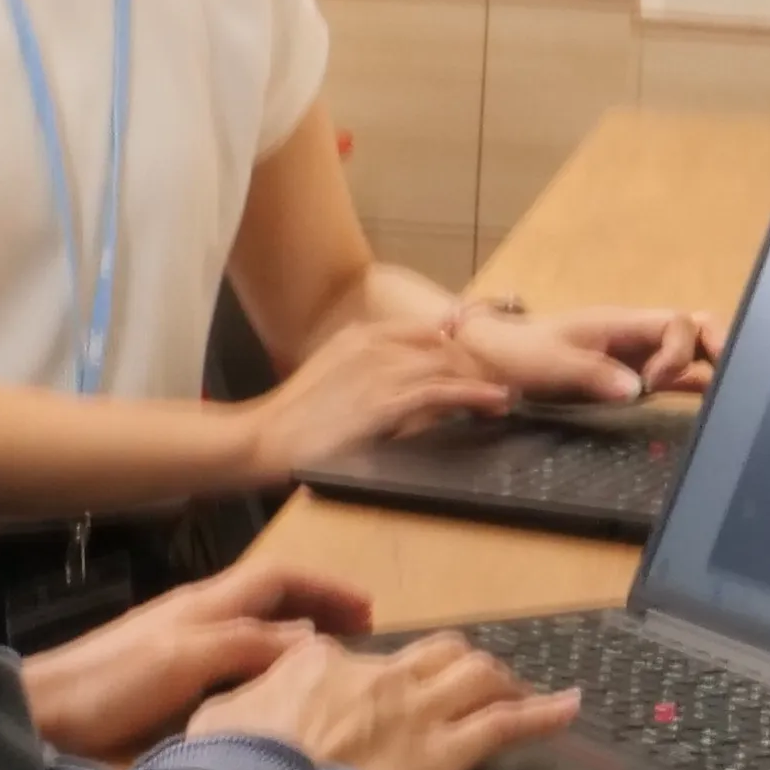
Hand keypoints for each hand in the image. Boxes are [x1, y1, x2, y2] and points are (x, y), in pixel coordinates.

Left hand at [21, 559, 375, 760]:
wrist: (41, 712)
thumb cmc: (108, 684)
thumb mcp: (184, 659)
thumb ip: (245, 643)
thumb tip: (308, 639)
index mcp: (205, 603)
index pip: (279, 577)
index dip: (326, 589)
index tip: (369, 611)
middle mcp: (197, 614)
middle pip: (270, 596)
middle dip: (319, 606)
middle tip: (361, 634)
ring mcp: (180, 641)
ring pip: (254, 624)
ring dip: (296, 634)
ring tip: (328, 661)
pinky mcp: (166, 673)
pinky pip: (234, 654)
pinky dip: (267, 660)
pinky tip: (271, 690)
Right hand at [189, 632, 581, 769]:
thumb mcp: (217, 716)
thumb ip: (246, 700)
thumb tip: (248, 703)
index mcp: (317, 663)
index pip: (353, 659)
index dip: (366, 678)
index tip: (369, 699)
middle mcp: (375, 676)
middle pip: (431, 653)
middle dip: (455, 662)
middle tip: (470, 679)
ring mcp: (415, 712)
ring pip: (475, 675)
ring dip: (500, 678)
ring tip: (520, 688)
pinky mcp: (445, 753)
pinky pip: (506, 724)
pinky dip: (544, 712)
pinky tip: (571, 706)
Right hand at [235, 319, 511, 482]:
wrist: (263, 438)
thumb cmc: (293, 421)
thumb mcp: (333, 384)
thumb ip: (369, 379)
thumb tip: (405, 395)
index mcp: (359, 336)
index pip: (424, 332)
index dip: (456, 347)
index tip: (477, 364)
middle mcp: (373, 344)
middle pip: (443, 346)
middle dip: (475, 364)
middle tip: (500, 382)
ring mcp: (380, 370)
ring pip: (448, 367)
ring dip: (481, 381)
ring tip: (505, 396)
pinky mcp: (386, 400)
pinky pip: (442, 392)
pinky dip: (474, 395)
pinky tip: (494, 402)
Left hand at [455, 303, 725, 404]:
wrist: (496, 358)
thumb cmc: (522, 354)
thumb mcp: (553, 364)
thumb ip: (595, 374)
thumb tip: (639, 390)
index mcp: (623, 322)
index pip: (677, 323)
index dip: (678, 352)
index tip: (654, 383)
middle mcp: (637, 334)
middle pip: (694, 327)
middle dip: (717, 346)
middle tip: (728, 378)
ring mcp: (637, 354)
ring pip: (689, 349)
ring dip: (709, 364)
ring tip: (732, 391)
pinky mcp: (632, 375)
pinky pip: (673, 373)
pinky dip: (694, 381)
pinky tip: (712, 397)